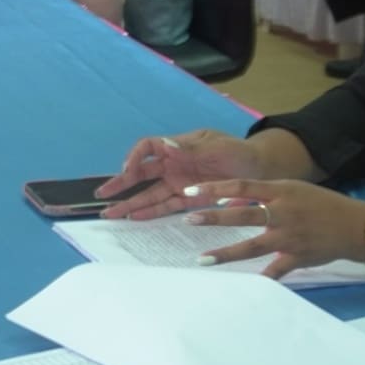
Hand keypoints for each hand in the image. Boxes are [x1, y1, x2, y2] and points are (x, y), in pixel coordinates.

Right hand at [94, 130, 266, 220]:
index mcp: (179, 146)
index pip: (148, 148)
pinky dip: (150, 212)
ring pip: (150, 193)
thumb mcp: (218, 147)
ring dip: (131, 202)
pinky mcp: (189, 199)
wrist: (262, 170)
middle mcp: (174, 164)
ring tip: (111, 213)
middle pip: (141, 173)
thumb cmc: (239, 152)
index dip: (134, 157)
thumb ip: (191, 149)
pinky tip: (134, 218)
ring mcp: (180, 183)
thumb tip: (165, 146)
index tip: (127, 170)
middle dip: (121, 184)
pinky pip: (166, 206)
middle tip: (102, 195)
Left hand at [181, 179, 364, 280]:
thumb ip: (264, 194)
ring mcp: (289, 237)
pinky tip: (243, 288)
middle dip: (214, 217)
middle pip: (242, 214)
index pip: (241, 186)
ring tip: (203, 258)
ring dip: (226, 253)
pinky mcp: (297, 257)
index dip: (215, 187)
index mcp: (280, 191)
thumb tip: (230, 201)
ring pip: (252, 246)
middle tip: (189, 219)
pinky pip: (275, 271)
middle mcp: (282, 213)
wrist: (355, 226)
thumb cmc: (321, 204)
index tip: (191, 191)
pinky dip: (261, 279)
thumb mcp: (293, 189)